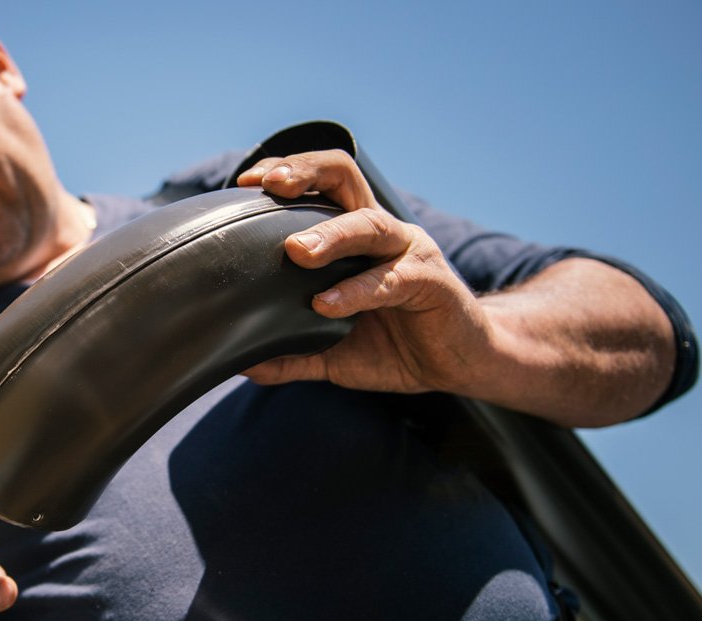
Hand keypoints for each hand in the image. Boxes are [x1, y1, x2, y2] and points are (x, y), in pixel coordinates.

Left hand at [234, 150, 491, 396]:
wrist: (458, 362)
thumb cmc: (395, 344)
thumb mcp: (332, 353)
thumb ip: (290, 355)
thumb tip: (243, 365)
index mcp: (355, 235)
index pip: (319, 184)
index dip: (286, 173)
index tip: (246, 181)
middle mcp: (381, 232)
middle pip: (344, 176)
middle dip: (305, 173)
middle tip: (269, 186)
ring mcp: (409, 252)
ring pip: (369, 224)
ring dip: (330, 234)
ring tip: (295, 250)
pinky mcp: (431, 283)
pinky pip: (392, 280)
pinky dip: (357, 291)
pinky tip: (326, 305)